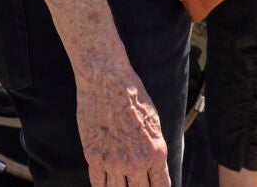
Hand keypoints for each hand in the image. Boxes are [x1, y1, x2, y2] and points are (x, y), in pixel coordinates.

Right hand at [76, 65, 168, 186]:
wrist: (107, 80)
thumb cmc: (132, 96)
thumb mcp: (154, 122)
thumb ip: (153, 148)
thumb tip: (152, 165)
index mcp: (156, 152)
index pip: (161, 186)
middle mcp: (137, 162)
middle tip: (135, 184)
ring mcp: (114, 162)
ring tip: (121, 183)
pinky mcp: (94, 157)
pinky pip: (98, 184)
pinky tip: (105, 184)